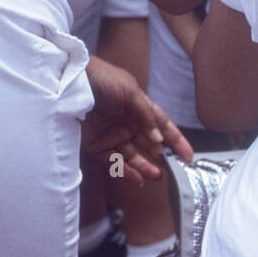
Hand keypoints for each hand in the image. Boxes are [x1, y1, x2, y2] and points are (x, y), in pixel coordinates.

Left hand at [81, 55, 193, 183]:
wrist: (70, 81)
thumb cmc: (102, 78)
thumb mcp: (130, 91)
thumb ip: (146, 116)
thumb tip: (159, 139)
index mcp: (138, 107)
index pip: (162, 126)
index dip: (176, 140)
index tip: (188, 156)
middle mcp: (127, 123)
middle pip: (149, 145)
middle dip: (161, 158)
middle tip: (171, 170)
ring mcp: (112, 135)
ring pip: (133, 156)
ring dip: (145, 166)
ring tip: (156, 175)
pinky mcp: (96, 146)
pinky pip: (114, 162)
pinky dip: (126, 171)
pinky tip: (137, 177)